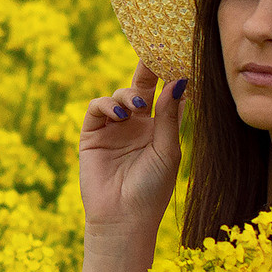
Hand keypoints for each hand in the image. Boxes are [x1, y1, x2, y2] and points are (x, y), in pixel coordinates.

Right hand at [79, 59, 187, 232]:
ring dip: (128, 95)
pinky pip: (96, 108)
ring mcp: (113, 129)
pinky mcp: (92, 135)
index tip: (178, 54)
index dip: (170, 76)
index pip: (164, 94)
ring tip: (136, 108)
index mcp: (158, 129)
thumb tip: (180, 79)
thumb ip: (169, 115)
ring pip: (118, 95)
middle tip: (154, 52)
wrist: (124, 219)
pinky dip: (107, 105)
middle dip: (147, 69)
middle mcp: (136, 125)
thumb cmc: (152, 190)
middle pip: (141, 87)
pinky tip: (120, 115)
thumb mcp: (167, 149)